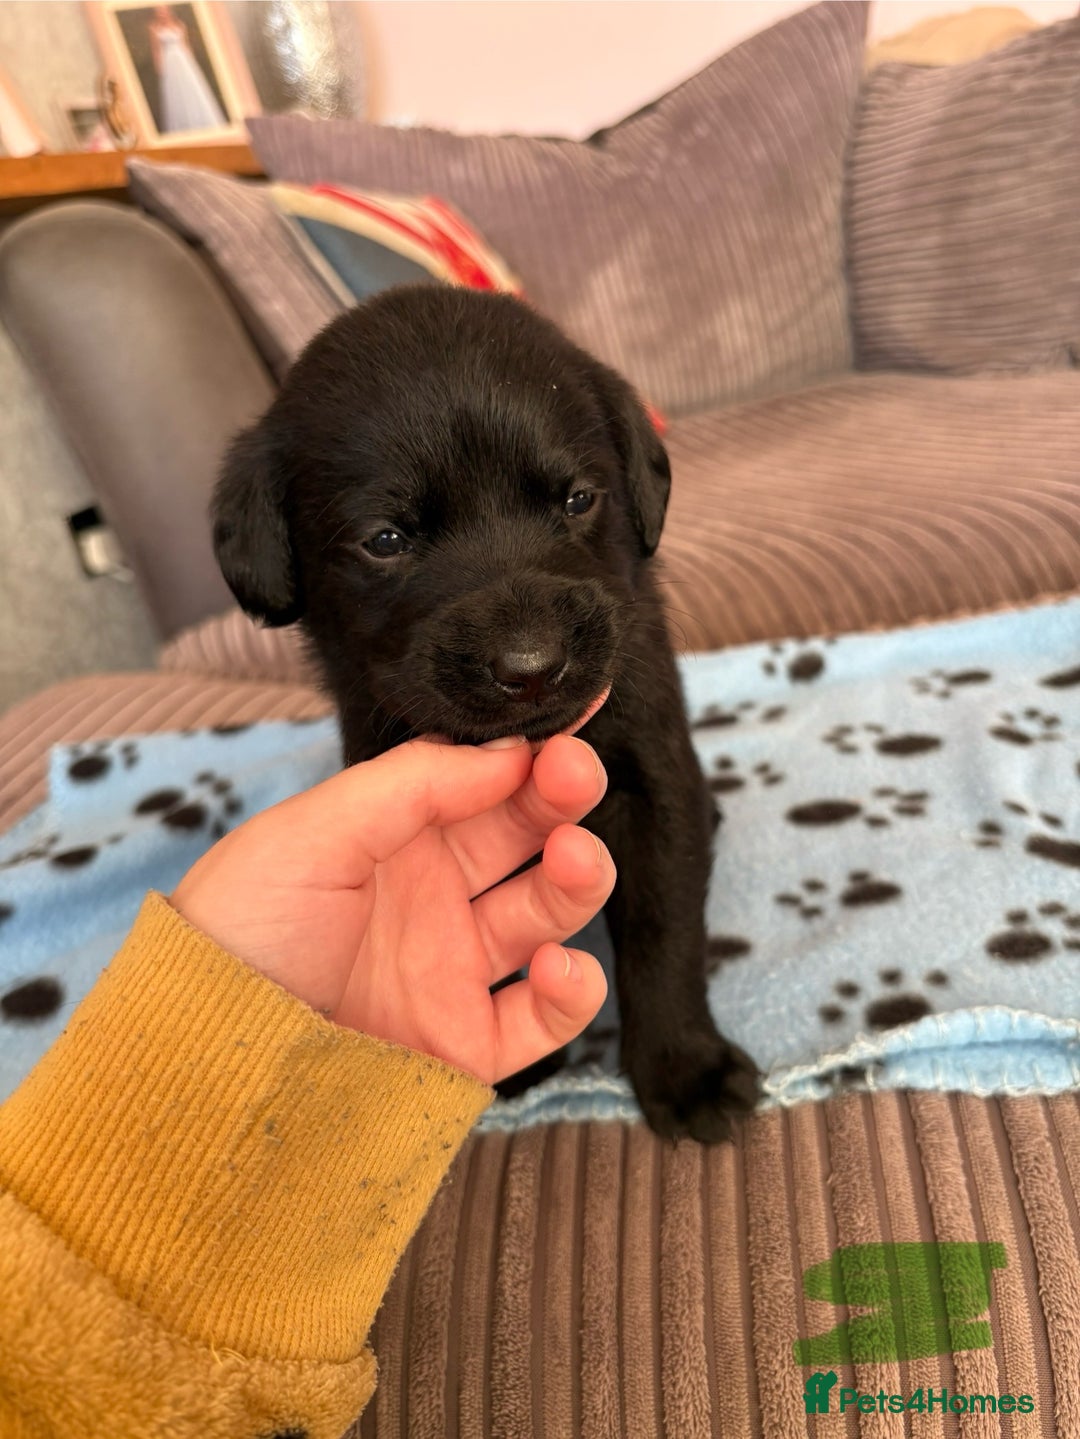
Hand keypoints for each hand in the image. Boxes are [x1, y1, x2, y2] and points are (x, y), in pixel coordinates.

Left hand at [171, 735, 612, 1084]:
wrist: (199, 1052)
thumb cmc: (237, 926)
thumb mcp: (313, 829)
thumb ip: (414, 783)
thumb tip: (510, 750)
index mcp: (393, 836)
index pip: (481, 780)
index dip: (532, 749)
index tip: (576, 714)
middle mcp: (432, 896)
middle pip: (525, 836)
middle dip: (561, 797)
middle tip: (575, 774)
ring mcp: (453, 969)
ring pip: (547, 913)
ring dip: (579, 877)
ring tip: (572, 858)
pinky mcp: (466, 1045)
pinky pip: (544, 1018)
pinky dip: (573, 990)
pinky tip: (556, 964)